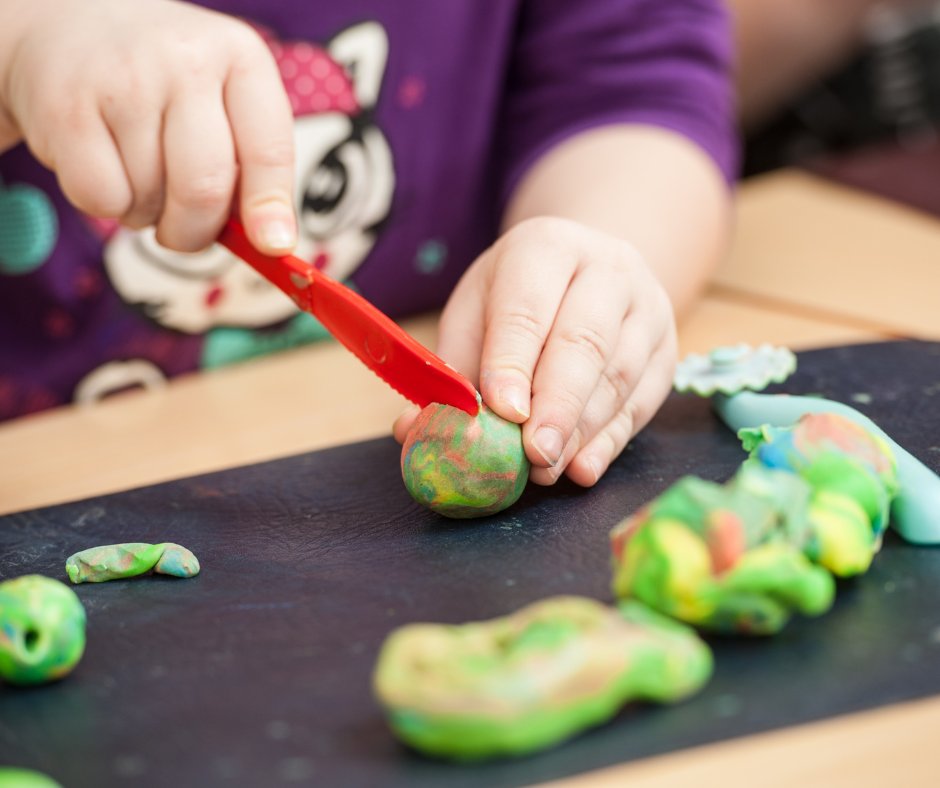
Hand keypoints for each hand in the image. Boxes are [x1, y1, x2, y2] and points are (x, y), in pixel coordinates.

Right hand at [0, 0, 295, 253]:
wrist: (69, 22)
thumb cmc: (165, 83)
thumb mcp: (223, 102)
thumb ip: (252, 167)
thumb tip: (270, 243)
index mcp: (241, 58)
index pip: (269, 149)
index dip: (269, 207)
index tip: (273, 245)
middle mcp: (186, 60)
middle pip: (204, 187)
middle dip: (197, 232)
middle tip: (185, 232)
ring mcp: (124, 80)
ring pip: (151, 199)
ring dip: (147, 214)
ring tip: (138, 174)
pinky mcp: (66, 106)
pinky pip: (102, 198)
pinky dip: (107, 205)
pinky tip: (106, 168)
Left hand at [395, 217, 677, 486]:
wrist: (592, 270)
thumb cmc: (520, 297)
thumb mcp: (477, 312)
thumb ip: (452, 369)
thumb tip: (412, 429)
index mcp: (546, 247)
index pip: (528, 308)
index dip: (514, 361)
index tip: (502, 411)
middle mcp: (607, 269)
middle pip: (584, 341)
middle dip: (556, 405)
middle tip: (532, 455)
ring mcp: (647, 308)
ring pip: (618, 375)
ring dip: (580, 431)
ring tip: (547, 470)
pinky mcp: (667, 350)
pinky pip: (642, 401)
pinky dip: (611, 441)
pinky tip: (583, 468)